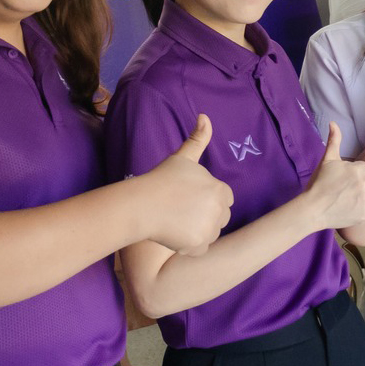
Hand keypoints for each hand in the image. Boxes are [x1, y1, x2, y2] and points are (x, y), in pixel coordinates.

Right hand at [141, 114, 232, 254]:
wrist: (141, 204)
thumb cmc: (161, 179)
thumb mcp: (182, 158)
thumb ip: (198, 140)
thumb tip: (205, 116)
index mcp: (220, 189)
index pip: (224, 198)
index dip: (207, 199)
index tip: (188, 198)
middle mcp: (220, 210)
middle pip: (220, 217)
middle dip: (204, 216)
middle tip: (180, 211)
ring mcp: (210, 229)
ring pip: (210, 234)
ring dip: (197, 231)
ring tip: (175, 221)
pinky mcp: (198, 245)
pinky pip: (199, 249)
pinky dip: (188, 246)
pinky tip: (173, 235)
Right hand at [302, 123, 364, 230]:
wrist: (313, 209)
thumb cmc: (318, 183)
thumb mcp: (326, 160)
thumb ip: (334, 141)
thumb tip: (333, 123)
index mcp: (358, 170)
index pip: (364, 168)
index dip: (352, 173)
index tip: (341, 180)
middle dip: (358, 183)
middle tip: (342, 190)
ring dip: (361, 195)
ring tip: (345, 199)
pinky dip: (361, 208)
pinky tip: (349, 208)